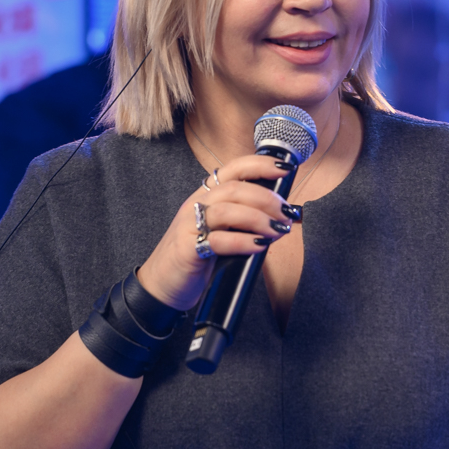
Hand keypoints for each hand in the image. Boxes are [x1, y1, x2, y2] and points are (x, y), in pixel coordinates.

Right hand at [137, 156, 294, 309]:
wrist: (161, 284)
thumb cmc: (197, 255)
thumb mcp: (221, 229)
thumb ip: (245, 218)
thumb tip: (282, 214)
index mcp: (206, 195)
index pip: (233, 168)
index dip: (260, 164)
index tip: (285, 168)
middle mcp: (197, 204)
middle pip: (235, 189)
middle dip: (267, 198)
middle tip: (287, 214)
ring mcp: (189, 225)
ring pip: (227, 210)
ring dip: (259, 219)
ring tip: (278, 231)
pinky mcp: (187, 248)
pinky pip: (218, 240)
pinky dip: (243, 241)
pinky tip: (259, 246)